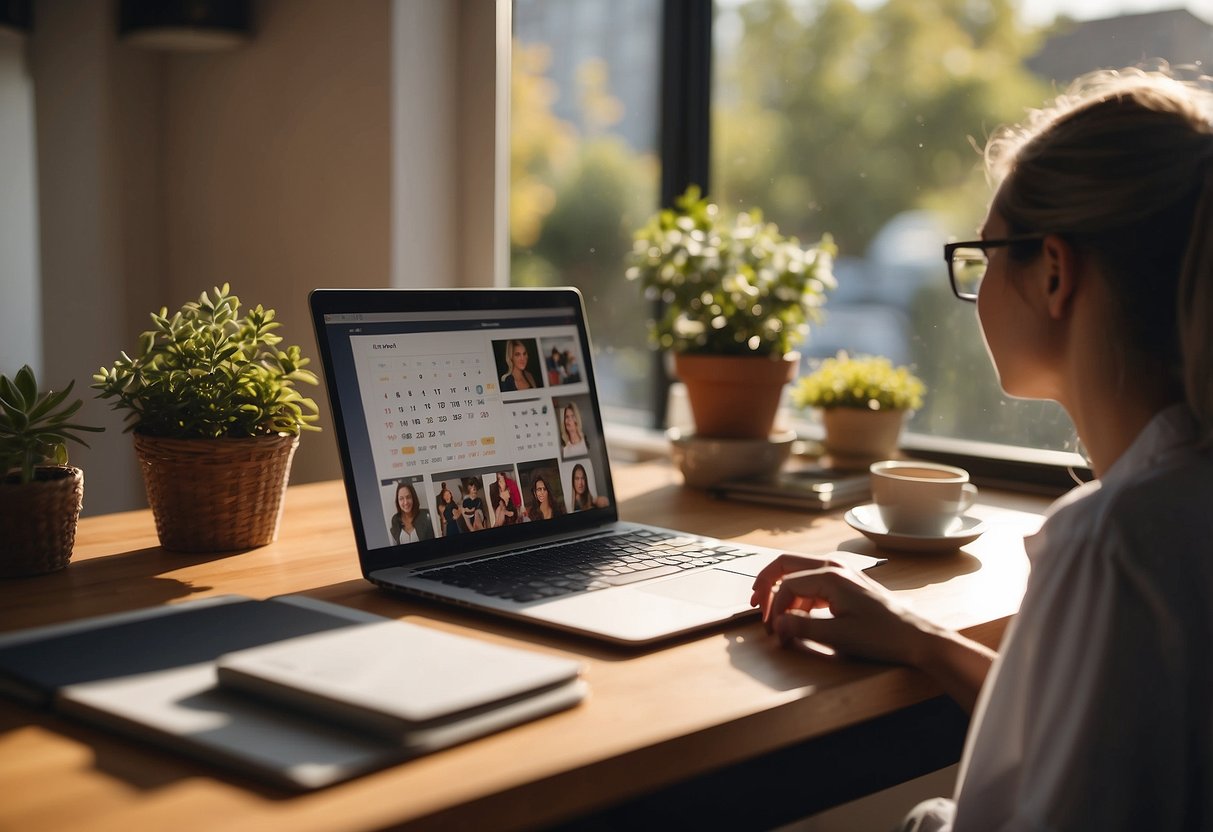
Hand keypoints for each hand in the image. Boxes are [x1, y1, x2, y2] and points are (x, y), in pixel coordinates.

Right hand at [751, 554, 929, 665]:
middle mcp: (834, 567)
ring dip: (783, 592)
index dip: (773, 608)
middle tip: (755, 606)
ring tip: (777, 619)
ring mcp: (842, 573)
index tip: (773, 632)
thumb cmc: (882, 637)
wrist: (917, 638)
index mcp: (830, 576)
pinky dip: (799, 598)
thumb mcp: (838, 637)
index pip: (786, 584)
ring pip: (799, 573)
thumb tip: (776, 624)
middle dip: (766, 584)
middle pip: (786, 564)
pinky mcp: (847, 584)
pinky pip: (813, 584)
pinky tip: (799, 618)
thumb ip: (802, 628)